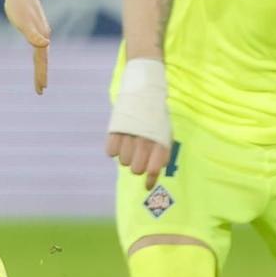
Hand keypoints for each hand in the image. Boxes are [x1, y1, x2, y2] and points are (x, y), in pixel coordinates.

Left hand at [5, 0, 50, 93]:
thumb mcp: (22, 21)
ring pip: (41, 53)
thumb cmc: (17, 4)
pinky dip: (38, 54)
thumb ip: (33, 34)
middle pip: (43, 60)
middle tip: (40, 90)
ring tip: (39, 76)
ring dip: (41, 66)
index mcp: (42, 37)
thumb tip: (46, 45)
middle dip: (42, 75)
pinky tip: (37, 52)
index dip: (41, 75)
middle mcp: (44, 35)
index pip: (42, 62)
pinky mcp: (35, 25)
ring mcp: (40, 30)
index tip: (41, 90)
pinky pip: (38, 44)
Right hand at [106, 57, 172, 185]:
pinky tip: (119, 140)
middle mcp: (145, 139)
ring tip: (130, 143)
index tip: (147, 186)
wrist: (144, 89)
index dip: (151, 179)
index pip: (155, 167)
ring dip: (126, 156)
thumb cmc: (156, 115)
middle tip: (138, 157)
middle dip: (137, 166)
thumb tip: (156, 172)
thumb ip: (162, 152)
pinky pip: (109, 152)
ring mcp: (129, 134)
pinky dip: (113, 149)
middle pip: (136, 168)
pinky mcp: (114, 128)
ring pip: (123, 161)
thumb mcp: (165, 131)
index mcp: (160, 140)